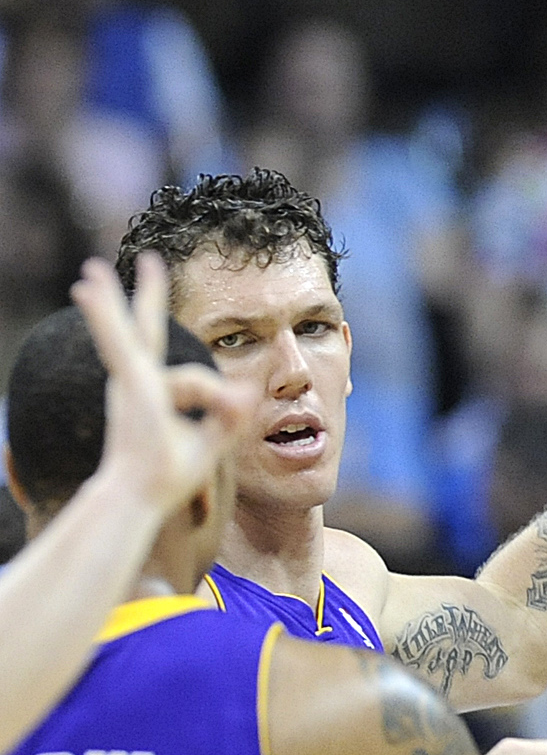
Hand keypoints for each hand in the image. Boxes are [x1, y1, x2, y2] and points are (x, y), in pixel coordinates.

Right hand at [73, 253, 255, 515]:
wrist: (140, 495)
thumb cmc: (168, 475)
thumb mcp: (210, 443)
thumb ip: (232, 418)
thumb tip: (253, 394)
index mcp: (156, 392)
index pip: (180, 362)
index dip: (203, 372)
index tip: (220, 378)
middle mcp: (138, 380)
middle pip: (144, 327)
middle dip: (146, 294)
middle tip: (149, 260)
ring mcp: (129, 380)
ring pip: (133, 331)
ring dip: (114, 300)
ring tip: (91, 273)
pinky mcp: (128, 383)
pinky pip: (120, 344)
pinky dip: (106, 316)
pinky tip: (86, 290)